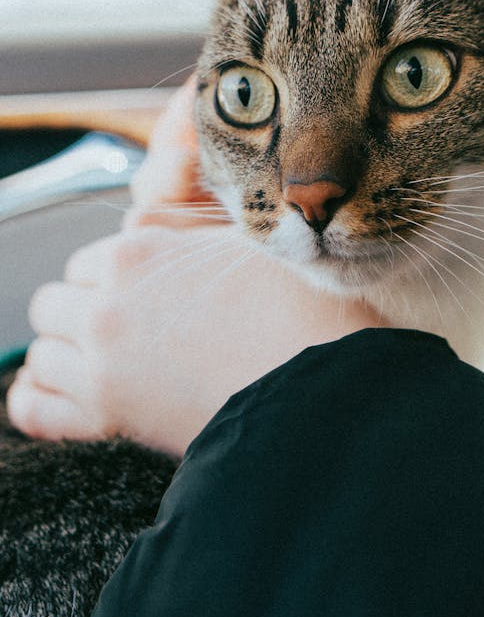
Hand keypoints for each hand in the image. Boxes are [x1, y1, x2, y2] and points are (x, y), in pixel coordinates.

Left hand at [7, 81, 383, 455]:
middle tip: (123, 326)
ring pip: (41, 352)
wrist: (316, 389)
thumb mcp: (249, 246)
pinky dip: (37, 402)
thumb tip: (161, 199)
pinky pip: (34, 409)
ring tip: (100, 362)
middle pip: (54, 302)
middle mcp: (107, 303)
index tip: (141, 293)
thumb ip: (189, 227)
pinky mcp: (105, 417)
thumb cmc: (295, 316)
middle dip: (82, 310)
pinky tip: (54, 396)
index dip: (116, 277)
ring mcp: (99, 362)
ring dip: (64, 352)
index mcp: (137, 253)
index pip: (91, 260)